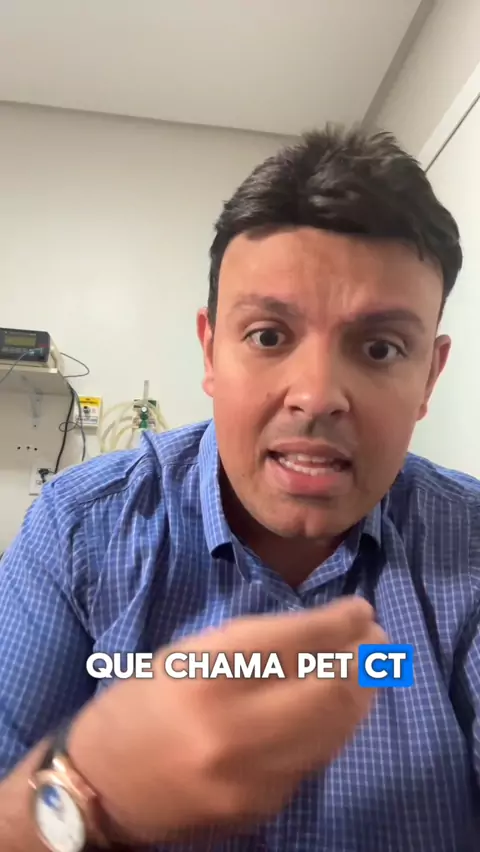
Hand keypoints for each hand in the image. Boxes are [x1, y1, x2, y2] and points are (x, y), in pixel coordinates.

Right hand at [70, 596, 386, 843]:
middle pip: (330, 687)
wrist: (101, 790)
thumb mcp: (184, 658)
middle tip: (374, 639)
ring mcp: (252, 777)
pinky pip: (316, 760)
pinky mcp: (262, 809)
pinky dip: (336, 728)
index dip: (341, 622)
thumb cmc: (138, 706)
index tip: (360, 609)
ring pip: (334, 728)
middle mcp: (234, 729)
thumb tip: (316, 635)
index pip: (298, 641)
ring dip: (361, 693)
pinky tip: (339, 708)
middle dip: (363, 657)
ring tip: (368, 670)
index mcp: (206, 677)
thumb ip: (249, 648)